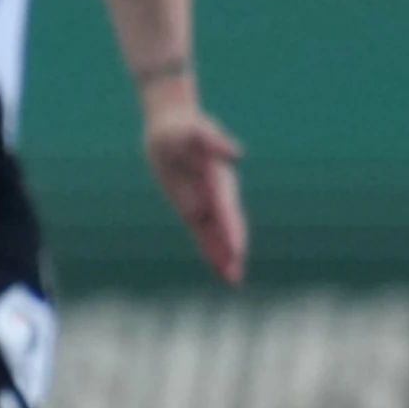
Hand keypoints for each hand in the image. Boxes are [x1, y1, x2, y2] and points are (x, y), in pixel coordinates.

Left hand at [144, 103, 245, 284]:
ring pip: (217, 235)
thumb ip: (214, 141)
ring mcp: (206, 203)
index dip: (231, 231)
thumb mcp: (194, 131)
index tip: (236, 251)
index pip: (226, 211)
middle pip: (227, 228)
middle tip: (235, 277)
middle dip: (231, 251)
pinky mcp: (193, 207)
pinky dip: (210, 248)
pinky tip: (218, 266)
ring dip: (224, 256)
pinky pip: (203, 232)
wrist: (172, 127)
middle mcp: (216, 195)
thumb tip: (235, 153)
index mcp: (217, 181)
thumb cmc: (183, 128)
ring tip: (232, 280)